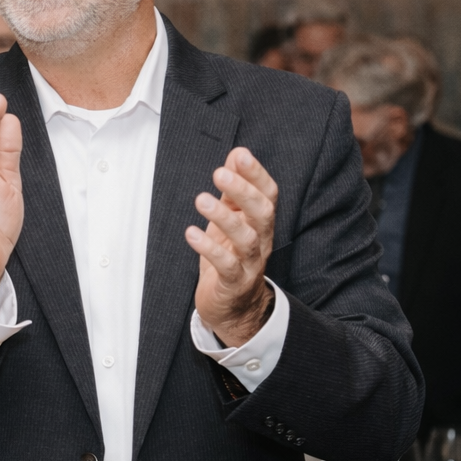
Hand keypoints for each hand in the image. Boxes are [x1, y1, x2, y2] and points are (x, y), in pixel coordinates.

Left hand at [185, 147, 277, 346]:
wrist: (233, 307)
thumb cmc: (230, 257)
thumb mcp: (231, 220)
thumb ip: (233, 190)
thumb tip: (236, 154)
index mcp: (260, 223)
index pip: (268, 195)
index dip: (257, 174)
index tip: (240, 154)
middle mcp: (261, 241)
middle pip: (262, 213)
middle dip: (243, 191)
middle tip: (219, 172)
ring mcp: (250, 264)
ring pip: (246, 239)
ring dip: (224, 217)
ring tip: (201, 200)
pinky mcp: (233, 283)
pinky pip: (226, 266)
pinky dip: (209, 249)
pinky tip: (191, 234)